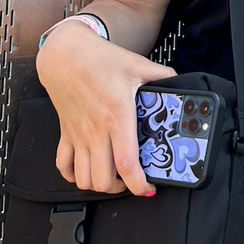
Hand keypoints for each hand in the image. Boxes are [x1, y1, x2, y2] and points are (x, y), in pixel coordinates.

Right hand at [36, 19, 176, 196]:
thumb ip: (163, 75)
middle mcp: (96, 131)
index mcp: (117, 116)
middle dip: (121, 189)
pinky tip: (88, 169)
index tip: (149, 188)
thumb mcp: (138, 65)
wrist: (65, 54)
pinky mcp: (65, 134)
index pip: (126, 164)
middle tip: (132, 180)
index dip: (139, 184)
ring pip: (83, 179)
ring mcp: (78, 135)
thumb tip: (180, 82)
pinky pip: (63, 166)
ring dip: (98, 184)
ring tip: (113, 177)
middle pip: (103, 180)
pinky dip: (74, 175)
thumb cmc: (100, 59)